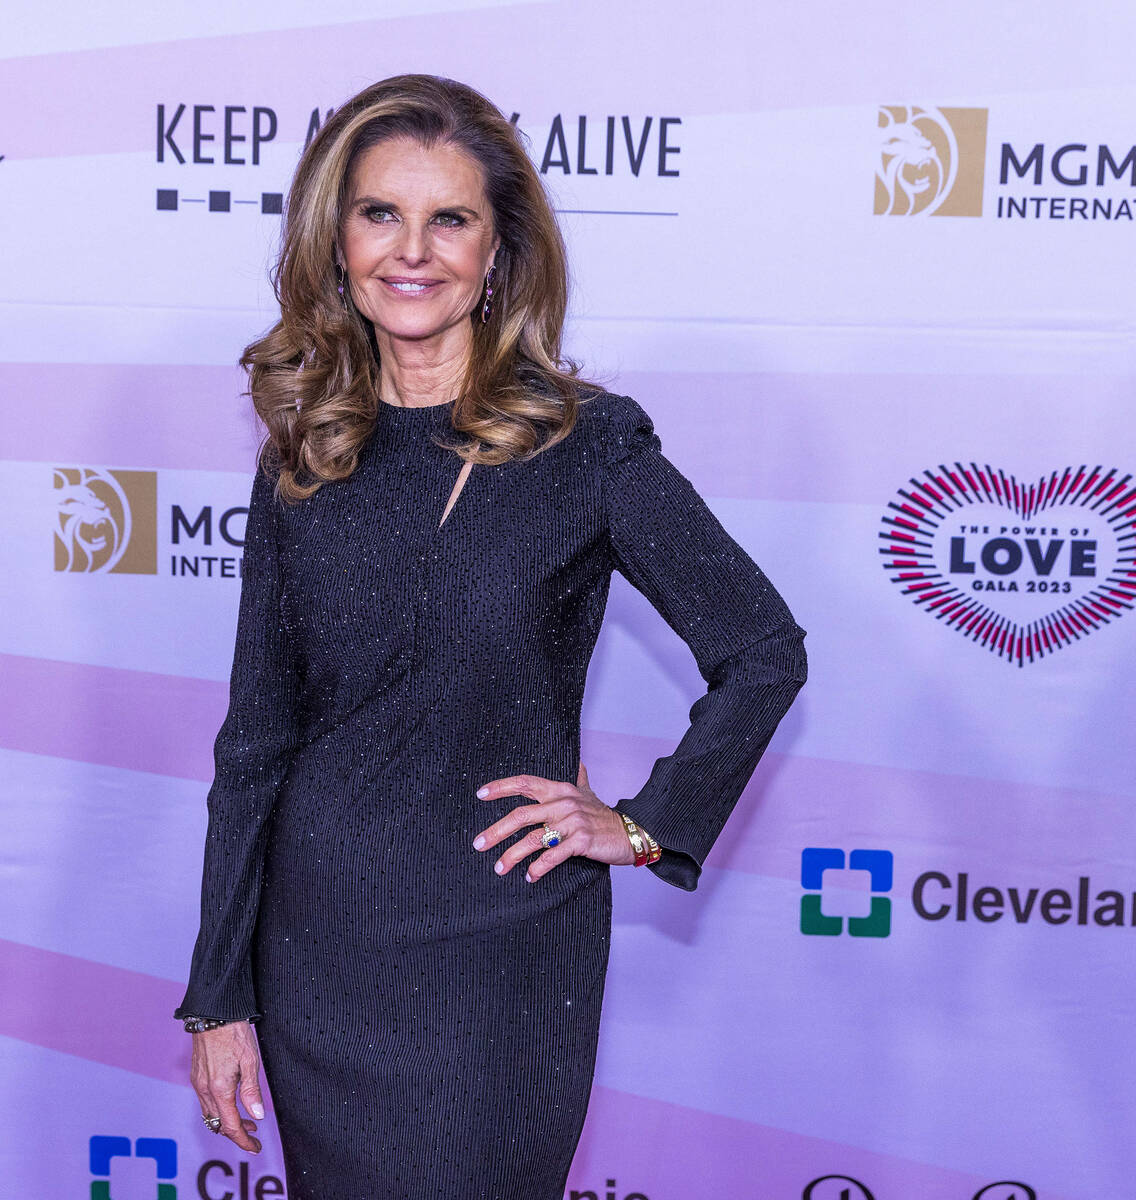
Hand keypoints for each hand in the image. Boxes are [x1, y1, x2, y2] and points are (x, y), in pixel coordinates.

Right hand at [189, 1021, 264, 1153]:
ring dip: (227, 1121)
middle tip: (253, 1136)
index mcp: (220, 1089)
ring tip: (247, 1120)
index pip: (231, 1126)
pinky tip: (231, 1102)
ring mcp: (198, 1083)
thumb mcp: (250, 1060)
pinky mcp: (196, 1075)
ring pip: (210, 1114)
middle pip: (218, 1124)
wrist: (212, 1013)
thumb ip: (252, 1091)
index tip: (255, 1147)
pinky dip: (219, 1109)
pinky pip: (206, 1101)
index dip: (244, 1141)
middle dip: (236, 1133)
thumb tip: (257, 1116)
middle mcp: (205, 1089)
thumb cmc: (233, 1032)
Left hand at [473, 760, 637, 881]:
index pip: (525, 783)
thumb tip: (579, 764)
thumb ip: (579, 780)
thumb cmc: (604, 816)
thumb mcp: (589, 794)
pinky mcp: (582, 842)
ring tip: (499, 868)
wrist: (630, 832)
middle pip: (521, 815)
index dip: (501, 787)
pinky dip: (539, 868)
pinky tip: (530, 877)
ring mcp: (573, 823)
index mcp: (560, 790)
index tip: (480, 794)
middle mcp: (563, 803)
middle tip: (478, 843)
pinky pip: (553, 856)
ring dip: (512, 855)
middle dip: (496, 830)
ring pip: (533, 839)